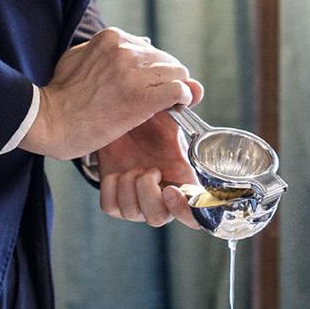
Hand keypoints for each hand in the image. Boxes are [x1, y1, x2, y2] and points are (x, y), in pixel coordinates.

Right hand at [20, 28, 202, 160]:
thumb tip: (135, 46)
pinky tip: (176, 108)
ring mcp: (134, 73)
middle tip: (157, 100)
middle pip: (168, 61)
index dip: (154, 71)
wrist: (49, 121)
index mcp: (111, 38)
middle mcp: (125, 49)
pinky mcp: (141, 97)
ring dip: (175, 90)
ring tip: (166, 106)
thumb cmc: (59, 96)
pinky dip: (183, 99)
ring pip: (178, 74)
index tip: (148, 87)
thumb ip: (106, 51)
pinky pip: (179, 91)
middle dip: (165, 80)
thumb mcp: (76, 57)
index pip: (150, 49)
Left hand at [96, 112, 206, 229]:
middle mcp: (161, 195)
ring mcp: (137, 201)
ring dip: (129, 185)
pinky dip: (111, 187)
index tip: (171, 190)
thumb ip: (181, 102)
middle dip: (150, 194)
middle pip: (160, 219)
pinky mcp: (115, 201)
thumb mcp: (163, 110)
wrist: (113, 121)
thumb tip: (194, 89)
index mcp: (182, 179)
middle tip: (147, 170)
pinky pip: (112, 206)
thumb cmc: (145, 119)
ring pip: (134, 213)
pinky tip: (115, 171)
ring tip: (131, 164)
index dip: (188, 212)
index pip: (198, 216)